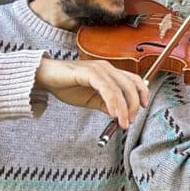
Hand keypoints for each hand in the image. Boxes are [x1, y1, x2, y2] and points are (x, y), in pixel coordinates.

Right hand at [34, 58, 148, 128]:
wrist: (46, 77)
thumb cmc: (67, 85)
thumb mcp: (91, 99)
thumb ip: (106, 104)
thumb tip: (119, 114)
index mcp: (109, 72)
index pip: (134, 80)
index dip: (142, 93)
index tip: (143, 108)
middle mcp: (107, 68)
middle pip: (130, 85)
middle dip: (134, 106)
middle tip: (129, 122)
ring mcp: (98, 68)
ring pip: (119, 88)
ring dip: (124, 108)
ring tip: (123, 122)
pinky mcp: (89, 72)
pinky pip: (106, 88)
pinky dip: (113, 101)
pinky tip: (113, 113)